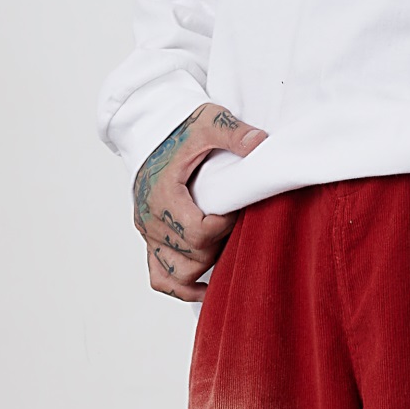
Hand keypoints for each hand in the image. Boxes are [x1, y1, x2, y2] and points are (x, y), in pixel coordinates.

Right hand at [133, 104, 267, 302]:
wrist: (154, 130)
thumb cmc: (181, 128)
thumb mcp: (208, 121)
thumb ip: (232, 132)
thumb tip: (260, 143)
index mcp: (162, 195)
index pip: (197, 233)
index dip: (223, 226)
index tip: (236, 210)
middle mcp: (150, 219)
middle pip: (192, 257)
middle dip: (218, 245)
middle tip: (235, 226)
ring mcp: (148, 233)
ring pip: (176, 274)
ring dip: (204, 267)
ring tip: (225, 249)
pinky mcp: (150, 239)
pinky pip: (161, 278)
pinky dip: (183, 287)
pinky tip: (207, 287)